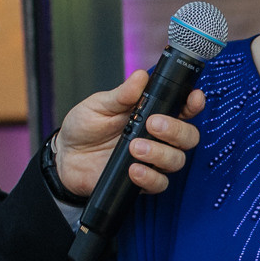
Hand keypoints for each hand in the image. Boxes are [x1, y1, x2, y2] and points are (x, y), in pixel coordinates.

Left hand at [53, 73, 205, 198]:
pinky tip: (133, 169)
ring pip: (177, 160)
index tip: (193, 99)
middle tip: (153, 125)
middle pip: (189, 136)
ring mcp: (153, 160)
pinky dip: (150, 177)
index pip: (183, 108)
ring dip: (160, 153)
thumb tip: (140, 77)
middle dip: (176, 130)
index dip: (194, 103)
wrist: (66, 157)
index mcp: (153, 113)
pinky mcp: (143, 180)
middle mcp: (158, 137)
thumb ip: (121, 95)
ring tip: (135, 147)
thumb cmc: (84, 127)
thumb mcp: (99, 105)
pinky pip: (160, 183)